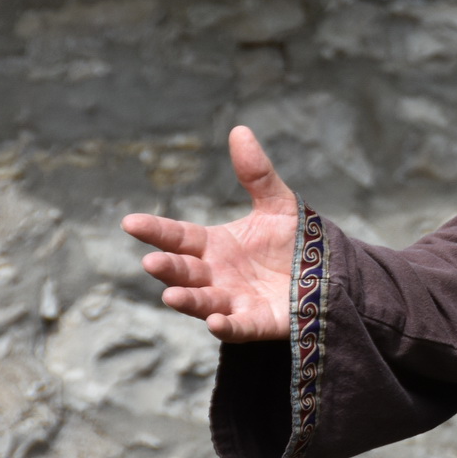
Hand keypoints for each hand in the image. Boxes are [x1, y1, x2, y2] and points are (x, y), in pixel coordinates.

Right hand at [122, 126, 297, 342]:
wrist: (326, 276)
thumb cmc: (293, 243)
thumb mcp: (277, 204)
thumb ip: (257, 173)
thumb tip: (239, 129)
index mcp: (214, 246)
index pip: (178, 237)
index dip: (155, 231)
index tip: (130, 222)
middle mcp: (217, 276)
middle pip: (185, 271)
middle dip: (168, 268)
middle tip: (151, 261)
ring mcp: (235, 301)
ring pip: (204, 302)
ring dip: (187, 300)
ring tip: (171, 296)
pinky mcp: (259, 323)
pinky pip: (239, 327)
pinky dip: (227, 326)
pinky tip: (216, 323)